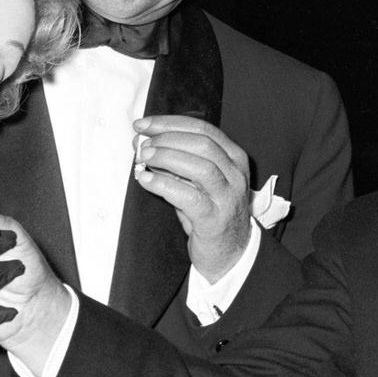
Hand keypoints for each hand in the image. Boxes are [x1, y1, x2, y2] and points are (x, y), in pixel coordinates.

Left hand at [132, 114, 251, 280]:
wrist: (230, 253)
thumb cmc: (209, 212)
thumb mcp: (194, 181)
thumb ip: (173, 161)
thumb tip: (142, 142)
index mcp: (233, 157)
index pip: (203, 129)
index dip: (170, 123)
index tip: (143, 124)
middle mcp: (235, 174)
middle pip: (203, 144)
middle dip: (167, 138)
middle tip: (142, 144)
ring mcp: (228, 197)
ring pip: (200, 167)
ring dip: (167, 158)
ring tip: (143, 159)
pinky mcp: (215, 220)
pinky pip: (189, 197)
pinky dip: (164, 185)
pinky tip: (146, 180)